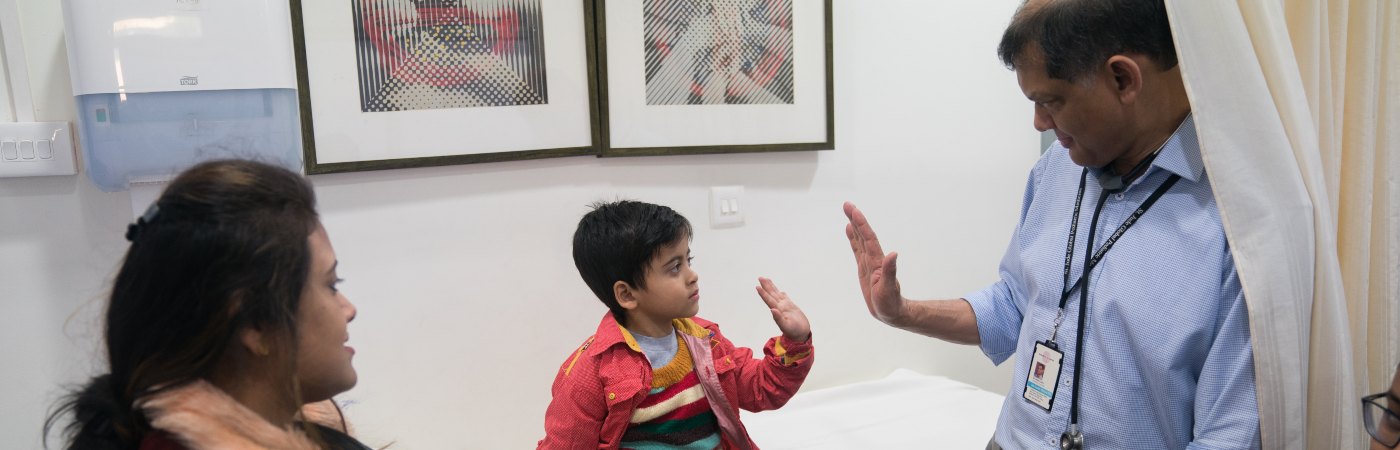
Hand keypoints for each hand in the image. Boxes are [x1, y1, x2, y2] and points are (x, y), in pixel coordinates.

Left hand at [755, 277, 809, 342]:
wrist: (801, 335)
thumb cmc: (794, 332)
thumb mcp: (786, 326)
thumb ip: (779, 319)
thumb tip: (772, 310)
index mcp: (778, 311)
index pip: (769, 300)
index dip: (763, 293)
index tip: (757, 286)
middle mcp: (780, 307)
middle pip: (772, 294)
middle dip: (766, 286)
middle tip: (760, 277)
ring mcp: (785, 307)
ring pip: (777, 294)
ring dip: (771, 287)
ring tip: (767, 279)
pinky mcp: (791, 308)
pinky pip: (785, 299)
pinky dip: (782, 294)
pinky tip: (780, 291)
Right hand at [843, 202, 906, 325]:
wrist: (892, 312)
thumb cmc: (890, 304)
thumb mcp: (889, 290)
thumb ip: (890, 272)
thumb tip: (894, 254)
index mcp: (877, 262)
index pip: (868, 239)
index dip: (861, 224)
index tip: (854, 211)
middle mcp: (873, 259)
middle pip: (863, 235)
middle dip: (856, 219)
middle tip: (847, 204)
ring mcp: (869, 263)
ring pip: (860, 240)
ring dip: (854, 226)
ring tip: (848, 212)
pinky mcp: (864, 268)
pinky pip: (857, 250)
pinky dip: (853, 239)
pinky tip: (849, 231)